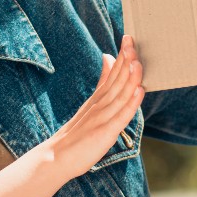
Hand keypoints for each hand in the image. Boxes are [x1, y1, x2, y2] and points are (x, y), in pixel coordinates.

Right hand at [49, 35, 144, 181]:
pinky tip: (139, 90)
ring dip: (130, 77)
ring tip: (137, 61)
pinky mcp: (104, 133)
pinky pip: (121, 116)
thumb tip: (108, 57)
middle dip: (125, 60)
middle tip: (131, 41)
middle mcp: (100, 105)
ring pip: (120, 95)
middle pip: (116, 80)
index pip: (112, 74)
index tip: (128, 38)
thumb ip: (103, 81)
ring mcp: (101, 118)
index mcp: (98, 99)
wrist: (56, 158)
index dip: (122, 57)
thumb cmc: (77, 133)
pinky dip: (131, 103)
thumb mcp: (91, 103)